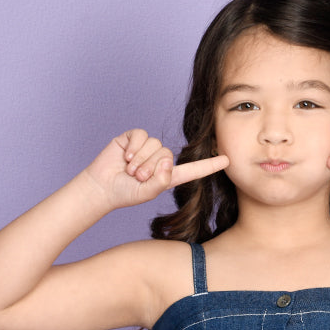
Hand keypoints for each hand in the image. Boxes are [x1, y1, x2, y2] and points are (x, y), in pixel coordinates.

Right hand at [82, 129, 229, 207]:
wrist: (103, 186)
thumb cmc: (125, 193)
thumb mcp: (147, 192)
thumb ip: (161, 181)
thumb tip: (167, 161)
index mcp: (168, 175)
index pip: (193, 169)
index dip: (209, 165)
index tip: (227, 160)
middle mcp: (161, 159)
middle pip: (167, 155)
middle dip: (150, 168)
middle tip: (136, 177)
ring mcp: (147, 147)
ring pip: (155, 145)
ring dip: (140, 160)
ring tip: (129, 170)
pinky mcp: (134, 137)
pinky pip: (141, 136)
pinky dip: (133, 148)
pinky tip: (124, 157)